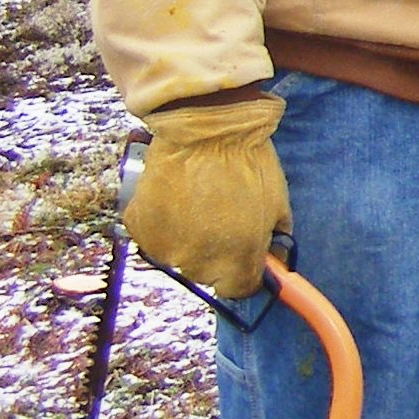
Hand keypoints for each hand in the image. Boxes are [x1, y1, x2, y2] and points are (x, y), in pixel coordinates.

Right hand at [126, 96, 290, 298]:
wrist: (205, 128)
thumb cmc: (249, 164)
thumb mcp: (278, 206)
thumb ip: (274, 242)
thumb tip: (275, 262)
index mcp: (235, 261)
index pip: (240, 289)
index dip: (246, 272)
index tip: (248, 256)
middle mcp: (196, 262)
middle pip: (208, 274)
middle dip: (218, 253)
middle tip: (223, 218)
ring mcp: (164, 247)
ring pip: (179, 256)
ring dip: (189, 238)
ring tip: (199, 203)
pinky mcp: (140, 227)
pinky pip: (155, 236)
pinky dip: (164, 223)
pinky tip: (177, 198)